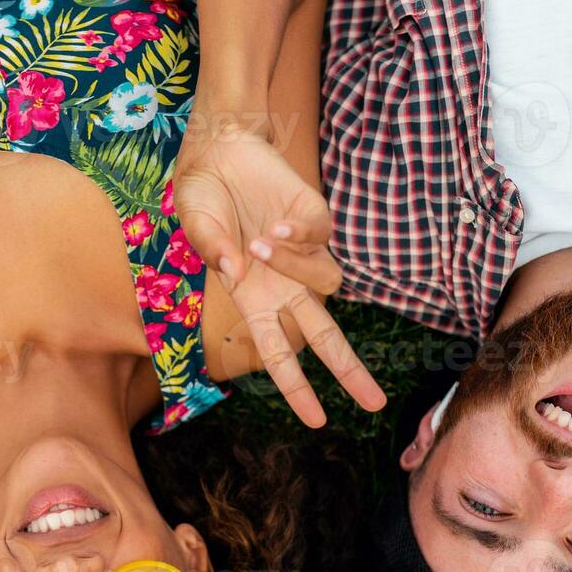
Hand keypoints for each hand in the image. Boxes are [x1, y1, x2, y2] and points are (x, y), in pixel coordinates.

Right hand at [174, 119, 385, 425]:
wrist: (220, 151)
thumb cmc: (202, 197)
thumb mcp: (196, 225)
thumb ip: (211, 248)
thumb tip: (237, 269)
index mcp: (254, 300)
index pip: (281, 355)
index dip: (298, 389)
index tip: (318, 420)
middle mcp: (284, 285)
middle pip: (326, 337)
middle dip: (350, 371)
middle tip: (375, 404)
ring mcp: (304, 253)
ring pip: (327, 283)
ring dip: (297, 268)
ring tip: (260, 240)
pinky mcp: (318, 220)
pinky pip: (321, 239)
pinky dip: (300, 236)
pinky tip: (274, 223)